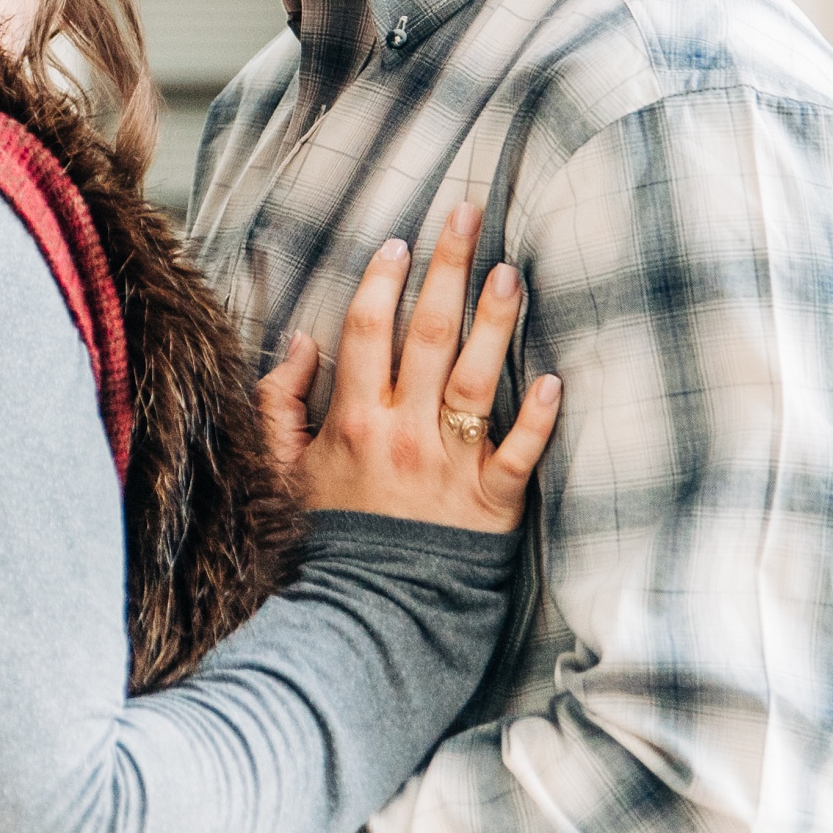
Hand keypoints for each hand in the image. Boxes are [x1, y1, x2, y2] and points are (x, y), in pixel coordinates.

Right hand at [258, 203, 558, 535]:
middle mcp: (403, 433)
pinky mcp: (490, 504)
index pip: (369, 330)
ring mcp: (450, 466)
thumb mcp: (281, 471)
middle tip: (470, 216)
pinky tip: (553, 379)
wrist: (363, 617)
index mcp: (354, 420)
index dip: (384, 280)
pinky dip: (538, 419)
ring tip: (510, 273)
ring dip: (495, 322)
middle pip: (428, 335)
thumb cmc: (327, 539)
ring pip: (477, 379)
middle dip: (448, 270)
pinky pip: (518, 454)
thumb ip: (279, 404)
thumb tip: (302, 341)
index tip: (402, 243)